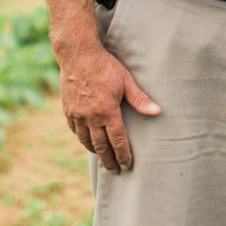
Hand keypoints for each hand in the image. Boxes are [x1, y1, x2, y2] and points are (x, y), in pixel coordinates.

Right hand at [58, 45, 160, 172]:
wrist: (78, 54)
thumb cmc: (105, 66)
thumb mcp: (126, 80)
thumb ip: (140, 99)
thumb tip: (157, 112)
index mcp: (107, 111)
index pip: (117, 140)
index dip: (123, 155)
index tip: (127, 165)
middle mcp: (91, 116)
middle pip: (101, 146)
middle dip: (109, 160)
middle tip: (115, 170)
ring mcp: (77, 114)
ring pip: (86, 140)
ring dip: (95, 151)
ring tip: (102, 158)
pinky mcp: (68, 110)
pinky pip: (75, 130)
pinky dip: (82, 138)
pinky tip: (87, 140)